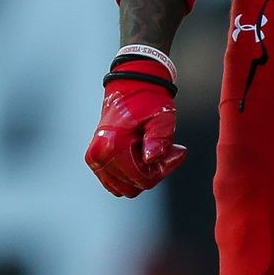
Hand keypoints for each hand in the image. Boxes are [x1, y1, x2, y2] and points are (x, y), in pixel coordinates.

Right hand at [84, 80, 185, 196]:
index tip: (178, 151)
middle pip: (133, 186)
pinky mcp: (95, 161)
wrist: (129, 86)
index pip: (141, 178)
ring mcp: (94, 160)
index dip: (163, 168)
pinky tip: (142, 156)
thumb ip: (158, 138)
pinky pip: (117, 184)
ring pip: (126, 188)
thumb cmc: (148, 100)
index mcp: (111, 145)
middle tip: (167, 151)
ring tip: (153, 151)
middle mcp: (98, 155)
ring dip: (143, 175)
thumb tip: (151, 159)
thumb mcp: (161, 117)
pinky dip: (132, 175)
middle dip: (154, 173)